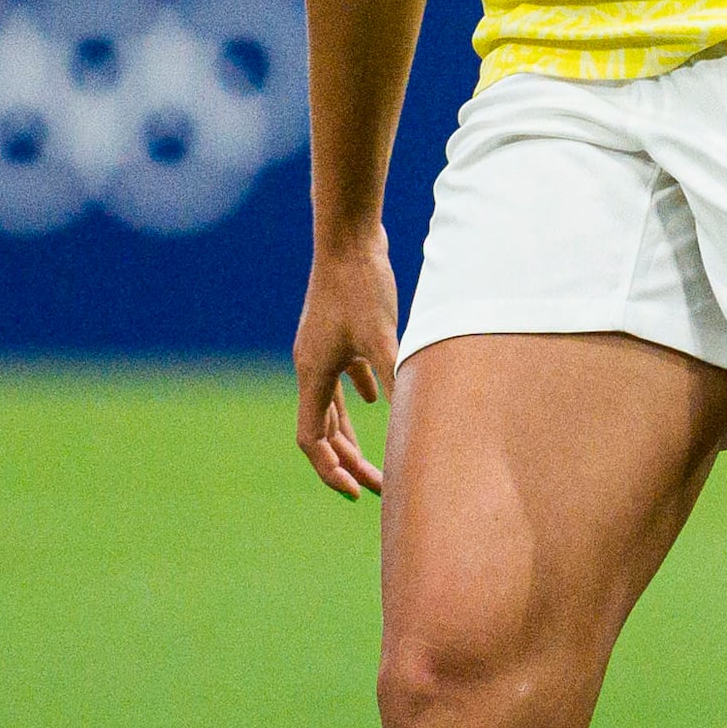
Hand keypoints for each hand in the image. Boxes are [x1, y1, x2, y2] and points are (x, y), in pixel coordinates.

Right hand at [291, 230, 399, 497]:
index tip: (356, 491)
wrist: (349, 236)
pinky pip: (342, 376)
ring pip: (332, 406)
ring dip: (351, 436)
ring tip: (376, 461)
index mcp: (313, 373)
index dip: (330, 471)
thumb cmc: (362, 283)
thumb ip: (394, 377)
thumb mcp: (382, 336)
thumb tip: (415, 419)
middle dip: (349, 462)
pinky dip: (359, 394)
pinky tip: (380, 398)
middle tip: (379, 489)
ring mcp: (323, 349)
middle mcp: (311, 365)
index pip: (311, 440)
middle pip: (323, 430)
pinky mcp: (338, 333)